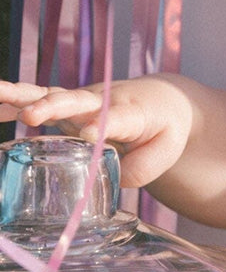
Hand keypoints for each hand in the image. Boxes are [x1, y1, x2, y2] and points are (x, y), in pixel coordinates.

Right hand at [0, 77, 191, 187]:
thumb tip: (106, 178)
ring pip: (50, 94)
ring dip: (22, 95)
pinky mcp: (66, 104)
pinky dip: (12, 102)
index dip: (101, 126)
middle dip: (53, 107)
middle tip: (32, 115)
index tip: (88, 134)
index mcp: (130, 113)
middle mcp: (101, 102)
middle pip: (75, 100)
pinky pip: (36, 99)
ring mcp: (80, 101)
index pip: (114, 119)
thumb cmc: (164, 129)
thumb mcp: (163, 152)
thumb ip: (138, 170)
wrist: (161, 99)